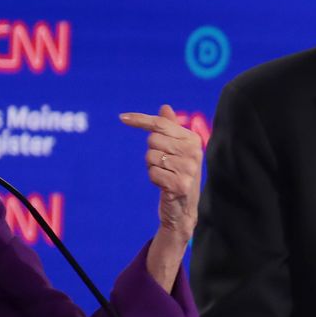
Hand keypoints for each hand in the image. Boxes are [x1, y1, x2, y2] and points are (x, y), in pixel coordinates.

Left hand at [120, 105, 202, 239]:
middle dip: (151, 152)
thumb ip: (170, 128)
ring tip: (165, 175)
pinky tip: (164, 185)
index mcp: (193, 139)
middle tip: (164, 164)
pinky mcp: (180, 184)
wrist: (183, 209)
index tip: (122, 118)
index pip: (161, 124)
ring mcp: (188, 169)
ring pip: (151, 156)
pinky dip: (153, 178)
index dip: (140, 120)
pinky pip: (152, 172)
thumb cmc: (178, 175)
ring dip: (152, 167)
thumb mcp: (177, 150)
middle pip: (153, 139)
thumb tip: (165, 107)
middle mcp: (193, 151)